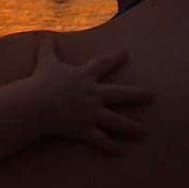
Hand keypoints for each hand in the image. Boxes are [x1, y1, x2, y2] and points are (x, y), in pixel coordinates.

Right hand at [30, 35, 152, 154]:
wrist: (36, 103)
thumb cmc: (41, 81)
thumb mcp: (46, 61)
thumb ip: (47, 48)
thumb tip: (43, 36)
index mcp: (85, 77)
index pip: (104, 64)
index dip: (116, 57)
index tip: (127, 53)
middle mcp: (93, 94)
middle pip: (120, 94)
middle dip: (137, 95)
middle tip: (152, 96)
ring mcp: (91, 113)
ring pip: (116, 121)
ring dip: (131, 127)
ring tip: (144, 132)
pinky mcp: (84, 129)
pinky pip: (101, 140)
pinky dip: (111, 146)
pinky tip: (121, 151)